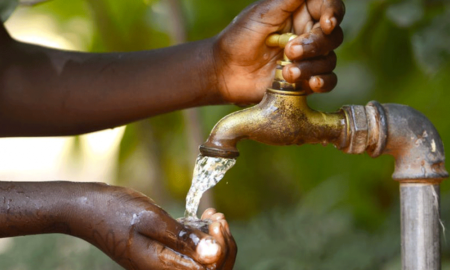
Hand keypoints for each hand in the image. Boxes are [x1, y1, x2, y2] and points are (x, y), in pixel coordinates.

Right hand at [69, 184, 235, 269]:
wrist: (89, 209)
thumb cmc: (117, 212)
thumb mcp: (153, 220)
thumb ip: (183, 239)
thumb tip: (214, 254)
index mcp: (163, 269)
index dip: (223, 249)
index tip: (217, 221)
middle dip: (223, 245)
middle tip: (218, 218)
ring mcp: (163, 263)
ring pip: (202, 261)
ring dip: (214, 239)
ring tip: (212, 215)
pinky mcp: (162, 253)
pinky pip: (190, 252)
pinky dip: (201, 236)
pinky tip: (202, 218)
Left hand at [213, 0, 344, 103]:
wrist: (224, 71)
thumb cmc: (238, 38)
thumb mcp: (262, 13)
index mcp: (300, 13)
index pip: (328, 7)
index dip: (333, 13)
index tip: (326, 23)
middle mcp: (307, 34)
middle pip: (332, 36)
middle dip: (315, 44)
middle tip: (290, 51)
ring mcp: (307, 58)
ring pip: (329, 59)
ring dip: (311, 66)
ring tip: (287, 72)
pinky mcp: (304, 80)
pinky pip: (327, 81)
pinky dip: (323, 82)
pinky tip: (311, 83)